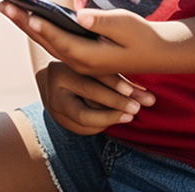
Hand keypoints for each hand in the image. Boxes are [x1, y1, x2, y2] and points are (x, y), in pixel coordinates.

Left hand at [0, 1, 183, 75]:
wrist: (156, 54)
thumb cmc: (142, 36)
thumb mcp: (125, 25)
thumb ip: (101, 22)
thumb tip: (79, 17)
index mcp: (90, 58)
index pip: (60, 41)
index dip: (43, 27)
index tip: (26, 14)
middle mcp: (80, 63)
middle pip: (46, 41)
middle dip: (23, 22)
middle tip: (2, 4)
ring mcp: (79, 62)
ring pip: (47, 42)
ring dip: (26, 25)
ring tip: (8, 6)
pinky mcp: (80, 56)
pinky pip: (54, 42)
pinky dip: (39, 29)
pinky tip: (28, 16)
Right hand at [36, 59, 154, 134]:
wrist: (49, 80)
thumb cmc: (77, 69)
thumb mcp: (90, 66)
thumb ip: (112, 76)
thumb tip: (144, 94)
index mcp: (61, 69)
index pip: (90, 78)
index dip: (114, 85)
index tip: (134, 92)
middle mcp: (54, 89)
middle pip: (88, 100)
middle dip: (116, 104)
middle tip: (137, 108)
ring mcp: (54, 108)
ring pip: (86, 119)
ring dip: (111, 118)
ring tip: (129, 116)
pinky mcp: (59, 122)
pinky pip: (84, 128)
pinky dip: (102, 124)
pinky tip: (114, 118)